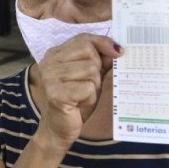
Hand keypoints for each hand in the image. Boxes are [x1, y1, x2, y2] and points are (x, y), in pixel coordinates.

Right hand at [36, 34, 122, 148]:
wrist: (59, 129)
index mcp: (55, 54)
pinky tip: (79, 105)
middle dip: (97, 69)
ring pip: (90, 69)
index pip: (83, 38)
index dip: (103, 43)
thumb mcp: (90, 76)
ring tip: (83, 95)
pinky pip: (88, 88)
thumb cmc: (76, 101)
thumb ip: (101, 60)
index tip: (119, 52)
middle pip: (88, 51)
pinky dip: (90, 98)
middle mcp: (49, 62)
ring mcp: (51, 77)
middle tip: (88, 85)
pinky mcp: (56, 94)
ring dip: (93, 86)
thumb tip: (117, 48)